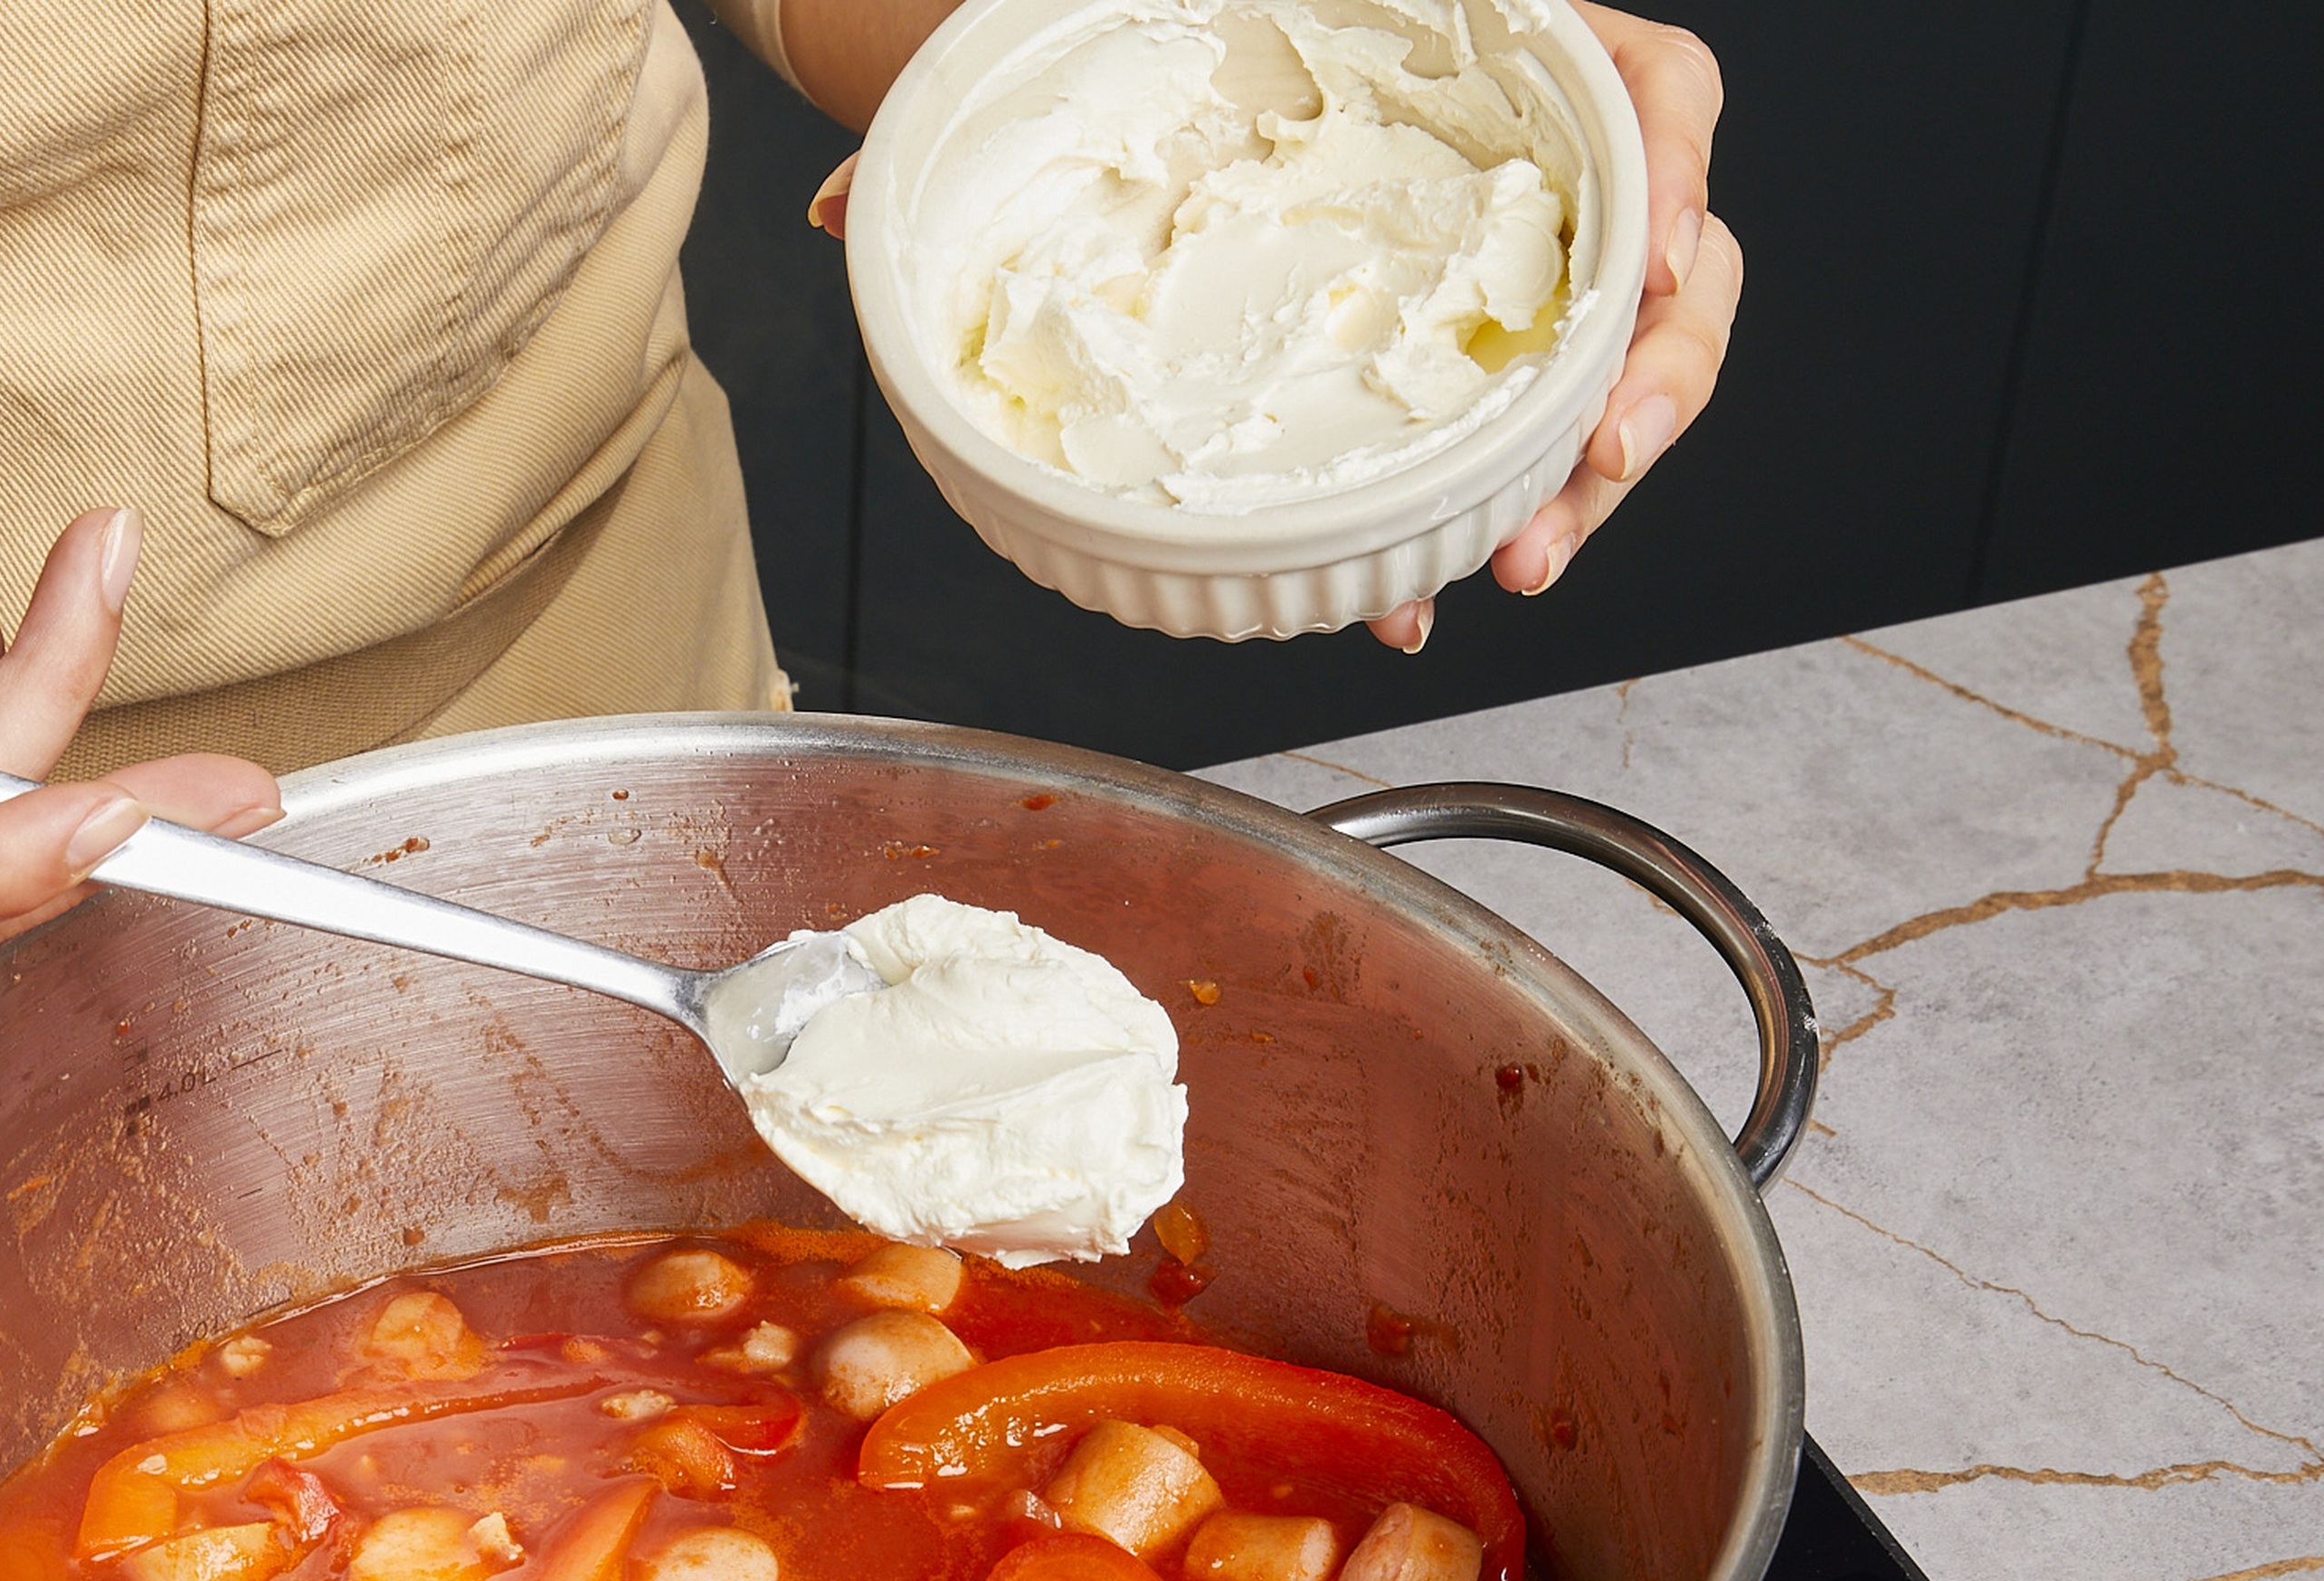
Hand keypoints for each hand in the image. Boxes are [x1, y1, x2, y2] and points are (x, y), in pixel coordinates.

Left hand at [796, 8, 1739, 660]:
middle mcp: (1508, 147)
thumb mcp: (1080, 56)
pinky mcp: (1456, 342)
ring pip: (1620, 355)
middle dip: (1651, 378)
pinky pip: (1518, 427)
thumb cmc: (1120, 47)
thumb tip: (839, 214)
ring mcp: (1492, 251)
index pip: (1645, 82)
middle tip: (1593, 476)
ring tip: (1521, 564)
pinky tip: (1432, 596)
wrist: (1094, 77)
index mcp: (1469, 44)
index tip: (1661, 263)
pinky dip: (1495, 510)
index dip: (1672, 169)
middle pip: (1665, 248)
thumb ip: (979, 122)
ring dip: (1590, 470)